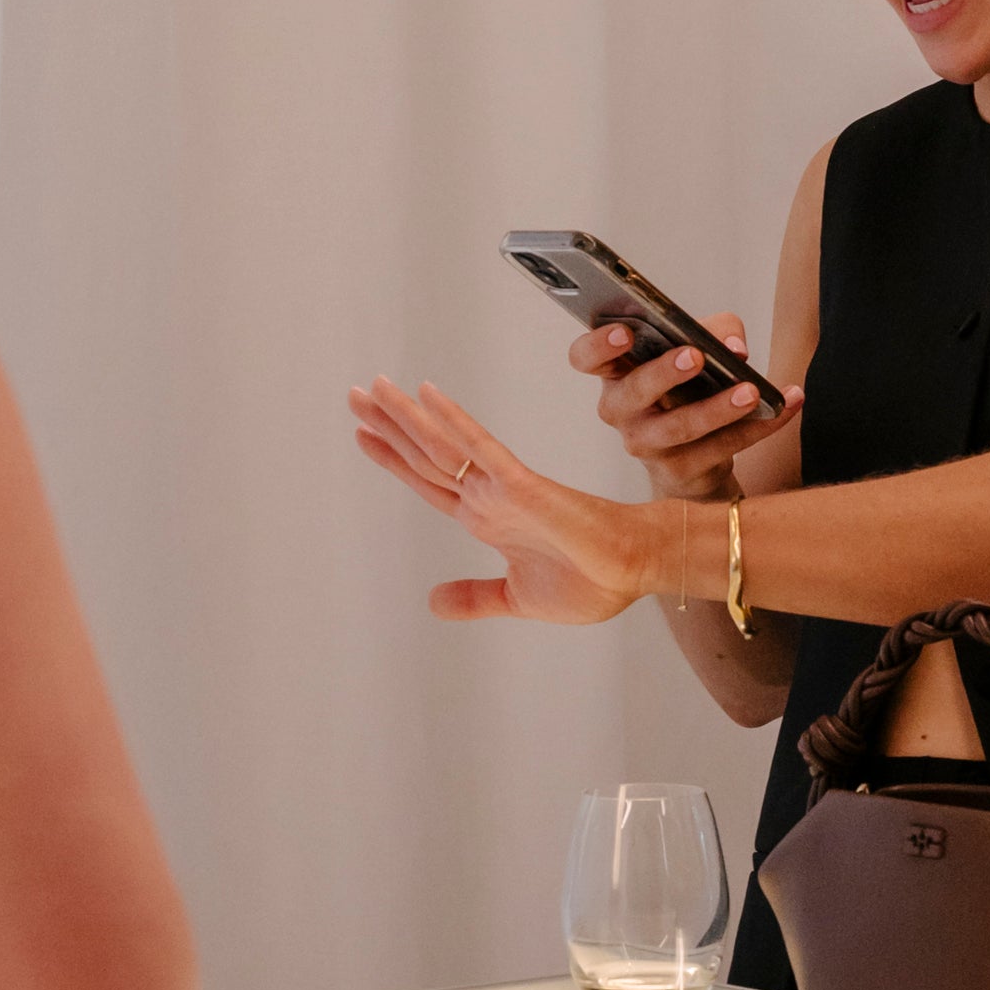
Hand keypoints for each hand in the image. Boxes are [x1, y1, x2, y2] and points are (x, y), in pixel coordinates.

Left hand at [348, 374, 660, 625]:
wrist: (635, 570)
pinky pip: (480, 448)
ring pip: (442, 445)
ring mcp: (502, 488)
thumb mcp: (517, 598)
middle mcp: (487, 496)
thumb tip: (432, 601)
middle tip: (353, 394)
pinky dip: (453, 422)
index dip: (393, 458)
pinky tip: (430, 397)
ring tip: (372, 389)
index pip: (428, 482)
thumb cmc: (591, 581)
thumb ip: (476, 597)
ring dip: (406, 417)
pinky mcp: (524, 486)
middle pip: (426, 455)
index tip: (363, 433)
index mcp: (486, 520)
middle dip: (388, 425)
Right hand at [573, 310, 796, 501]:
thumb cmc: (688, 384)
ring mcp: (646, 445)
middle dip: (663, 373)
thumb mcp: (697, 345)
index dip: (599, 345)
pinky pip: (722, 448)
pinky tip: (786, 405)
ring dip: (718, 409)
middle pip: (632, 392)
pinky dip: (760, 426)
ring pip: (678, 428)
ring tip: (752, 390)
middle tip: (695, 356)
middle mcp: (621, 410)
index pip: (585, 358)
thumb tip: (734, 347)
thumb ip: (714, 331)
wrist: (696, 452)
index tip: (624, 332)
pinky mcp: (680, 471)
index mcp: (615, 372)